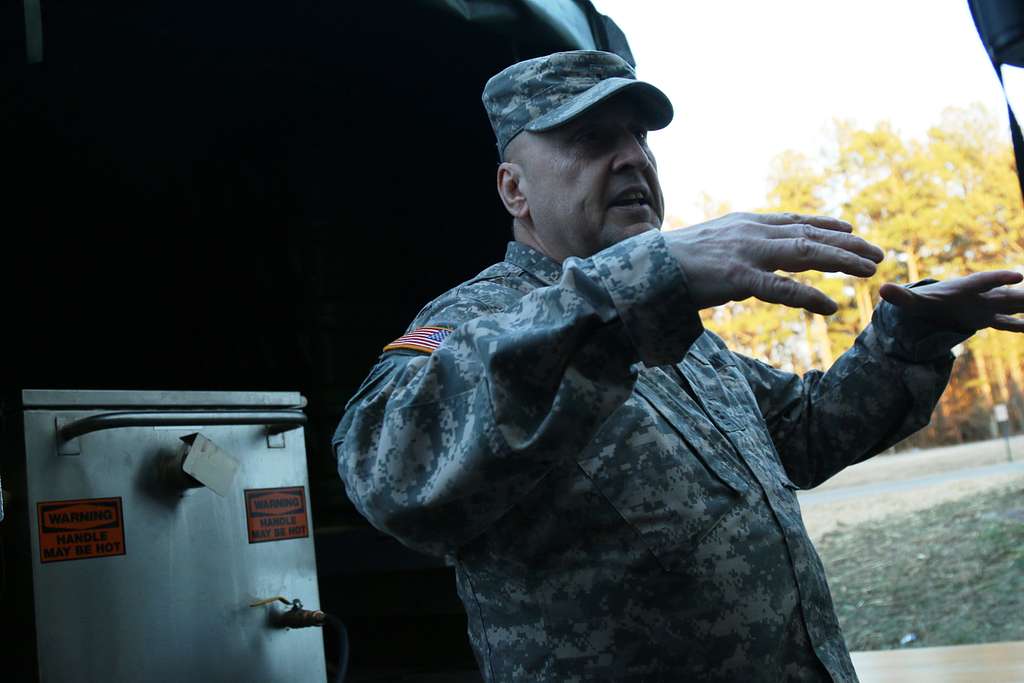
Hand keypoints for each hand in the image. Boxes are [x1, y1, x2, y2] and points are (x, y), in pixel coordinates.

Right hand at [663, 212, 883, 314]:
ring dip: (842, 262)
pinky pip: (782, 288)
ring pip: (806, 254)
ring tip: (868, 271)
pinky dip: (810, 297)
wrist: (643, 265)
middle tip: (877, 254)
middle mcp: (751, 232)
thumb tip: (746, 262)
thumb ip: (734, 247)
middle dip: (848, 244)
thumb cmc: (672, 261)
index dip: (826, 225)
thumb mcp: (709, 245)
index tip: (850, 230)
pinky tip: (831, 306)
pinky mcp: (738, 277)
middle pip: (810, 235)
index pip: (794, 221)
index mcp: (744, 223)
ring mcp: (746, 253)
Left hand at [878, 271, 1023, 332]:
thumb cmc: (923, 300)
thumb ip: (900, 296)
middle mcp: (980, 295)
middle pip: (1006, 293)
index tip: (1018, 278)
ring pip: (1012, 305)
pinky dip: (1020, 324)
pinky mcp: (987, 318)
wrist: (929, 305)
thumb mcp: (911, 301)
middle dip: (1023, 293)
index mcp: (965, 288)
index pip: (984, 282)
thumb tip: (882, 289)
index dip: (999, 279)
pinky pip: (1008, 321)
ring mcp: (986, 306)